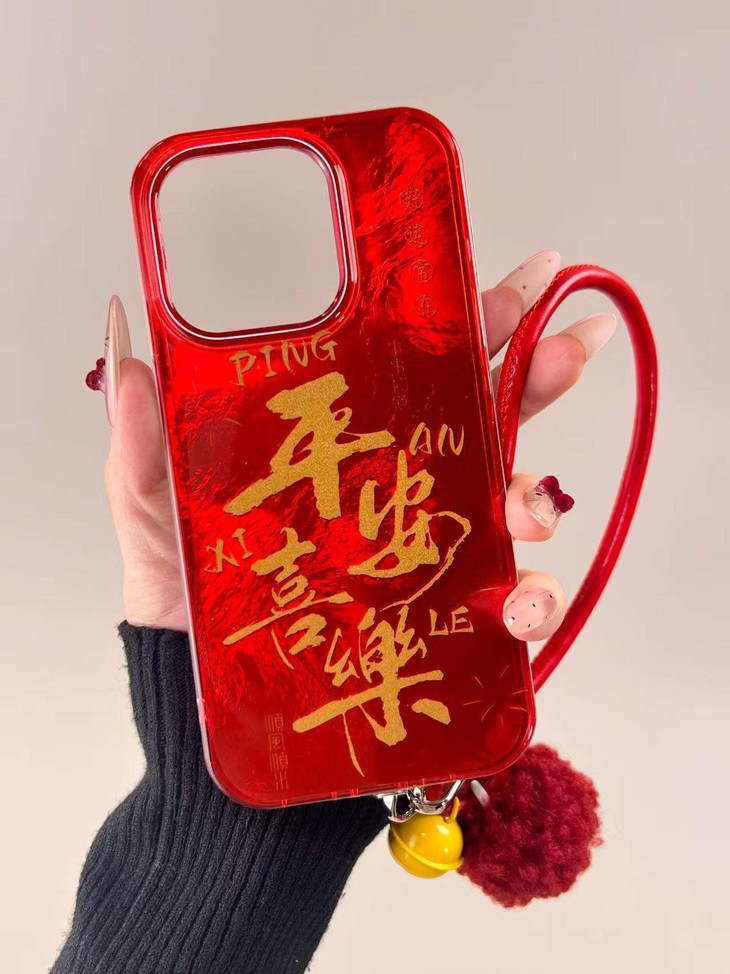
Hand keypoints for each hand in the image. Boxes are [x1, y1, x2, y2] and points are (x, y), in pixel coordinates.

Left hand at [100, 250, 615, 636]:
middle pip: (490, 419)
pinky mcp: (447, 617)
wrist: (202, 692)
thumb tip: (130, 350)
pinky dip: (532, 600)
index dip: (477, 323)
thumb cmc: (185, 597)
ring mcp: (430, 551)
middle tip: (573, 346)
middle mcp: (400, 491)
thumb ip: (143, 441)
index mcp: (346, 450)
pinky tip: (516, 604)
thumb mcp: (154, 509)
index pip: (422, 370)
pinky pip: (513, 604)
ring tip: (526, 509)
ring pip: (515, 506)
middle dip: (541, 377)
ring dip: (539, 496)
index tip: (525, 281)